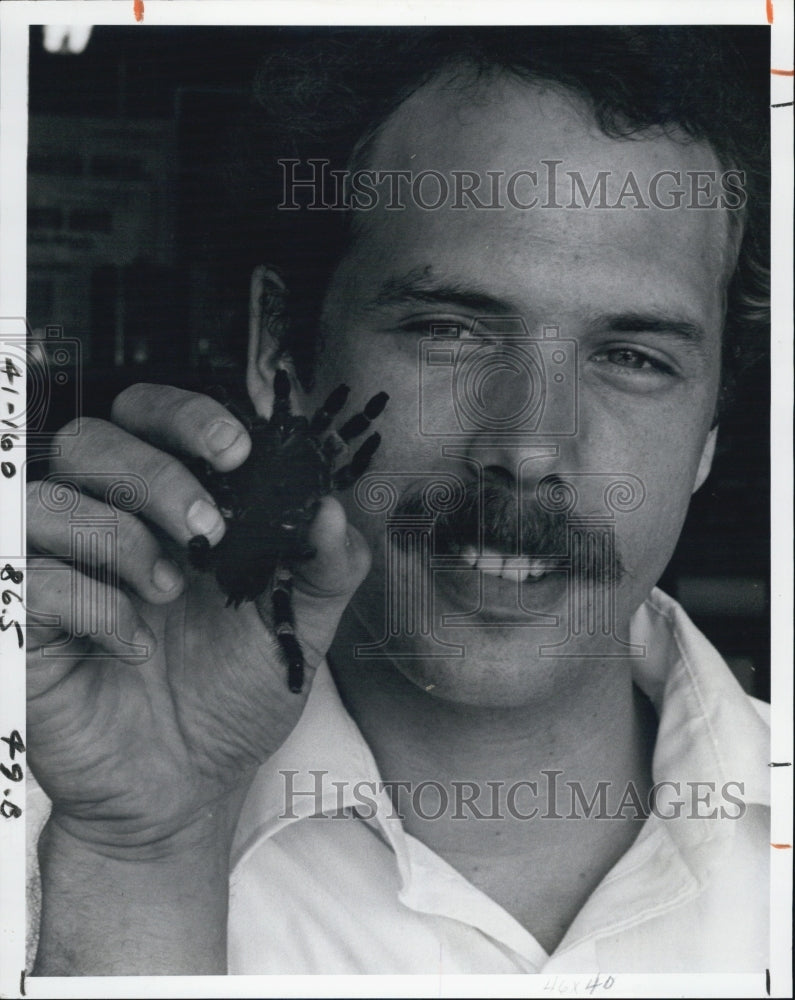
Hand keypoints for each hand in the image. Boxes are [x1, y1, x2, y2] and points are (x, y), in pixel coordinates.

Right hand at [26, 383, 370, 855]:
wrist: (190, 785)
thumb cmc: (237, 694)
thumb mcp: (301, 625)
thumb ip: (326, 563)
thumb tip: (329, 506)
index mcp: (170, 506)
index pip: (149, 416)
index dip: (184, 416)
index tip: (235, 450)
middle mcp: (109, 523)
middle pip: (90, 441)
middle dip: (155, 475)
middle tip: (207, 529)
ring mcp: (61, 570)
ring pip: (49, 499)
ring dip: (119, 536)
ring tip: (169, 592)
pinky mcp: (27, 624)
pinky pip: (35, 579)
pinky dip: (93, 605)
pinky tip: (135, 645)